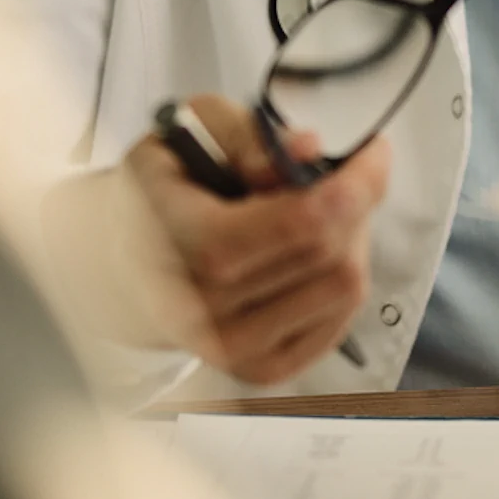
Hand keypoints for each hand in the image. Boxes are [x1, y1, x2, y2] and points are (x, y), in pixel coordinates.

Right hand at [48, 96, 389, 385]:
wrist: (125, 260)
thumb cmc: (167, 185)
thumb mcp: (193, 128)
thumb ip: (249, 134)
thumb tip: (308, 149)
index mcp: (183, 242)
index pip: (299, 223)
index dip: (354, 182)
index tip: (373, 149)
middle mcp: (204, 310)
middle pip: (330, 253)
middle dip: (357, 200)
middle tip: (346, 170)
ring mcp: (233, 350)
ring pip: (344, 287)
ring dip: (353, 238)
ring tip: (323, 210)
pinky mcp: (260, 370)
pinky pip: (340, 321)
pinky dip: (343, 276)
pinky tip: (314, 252)